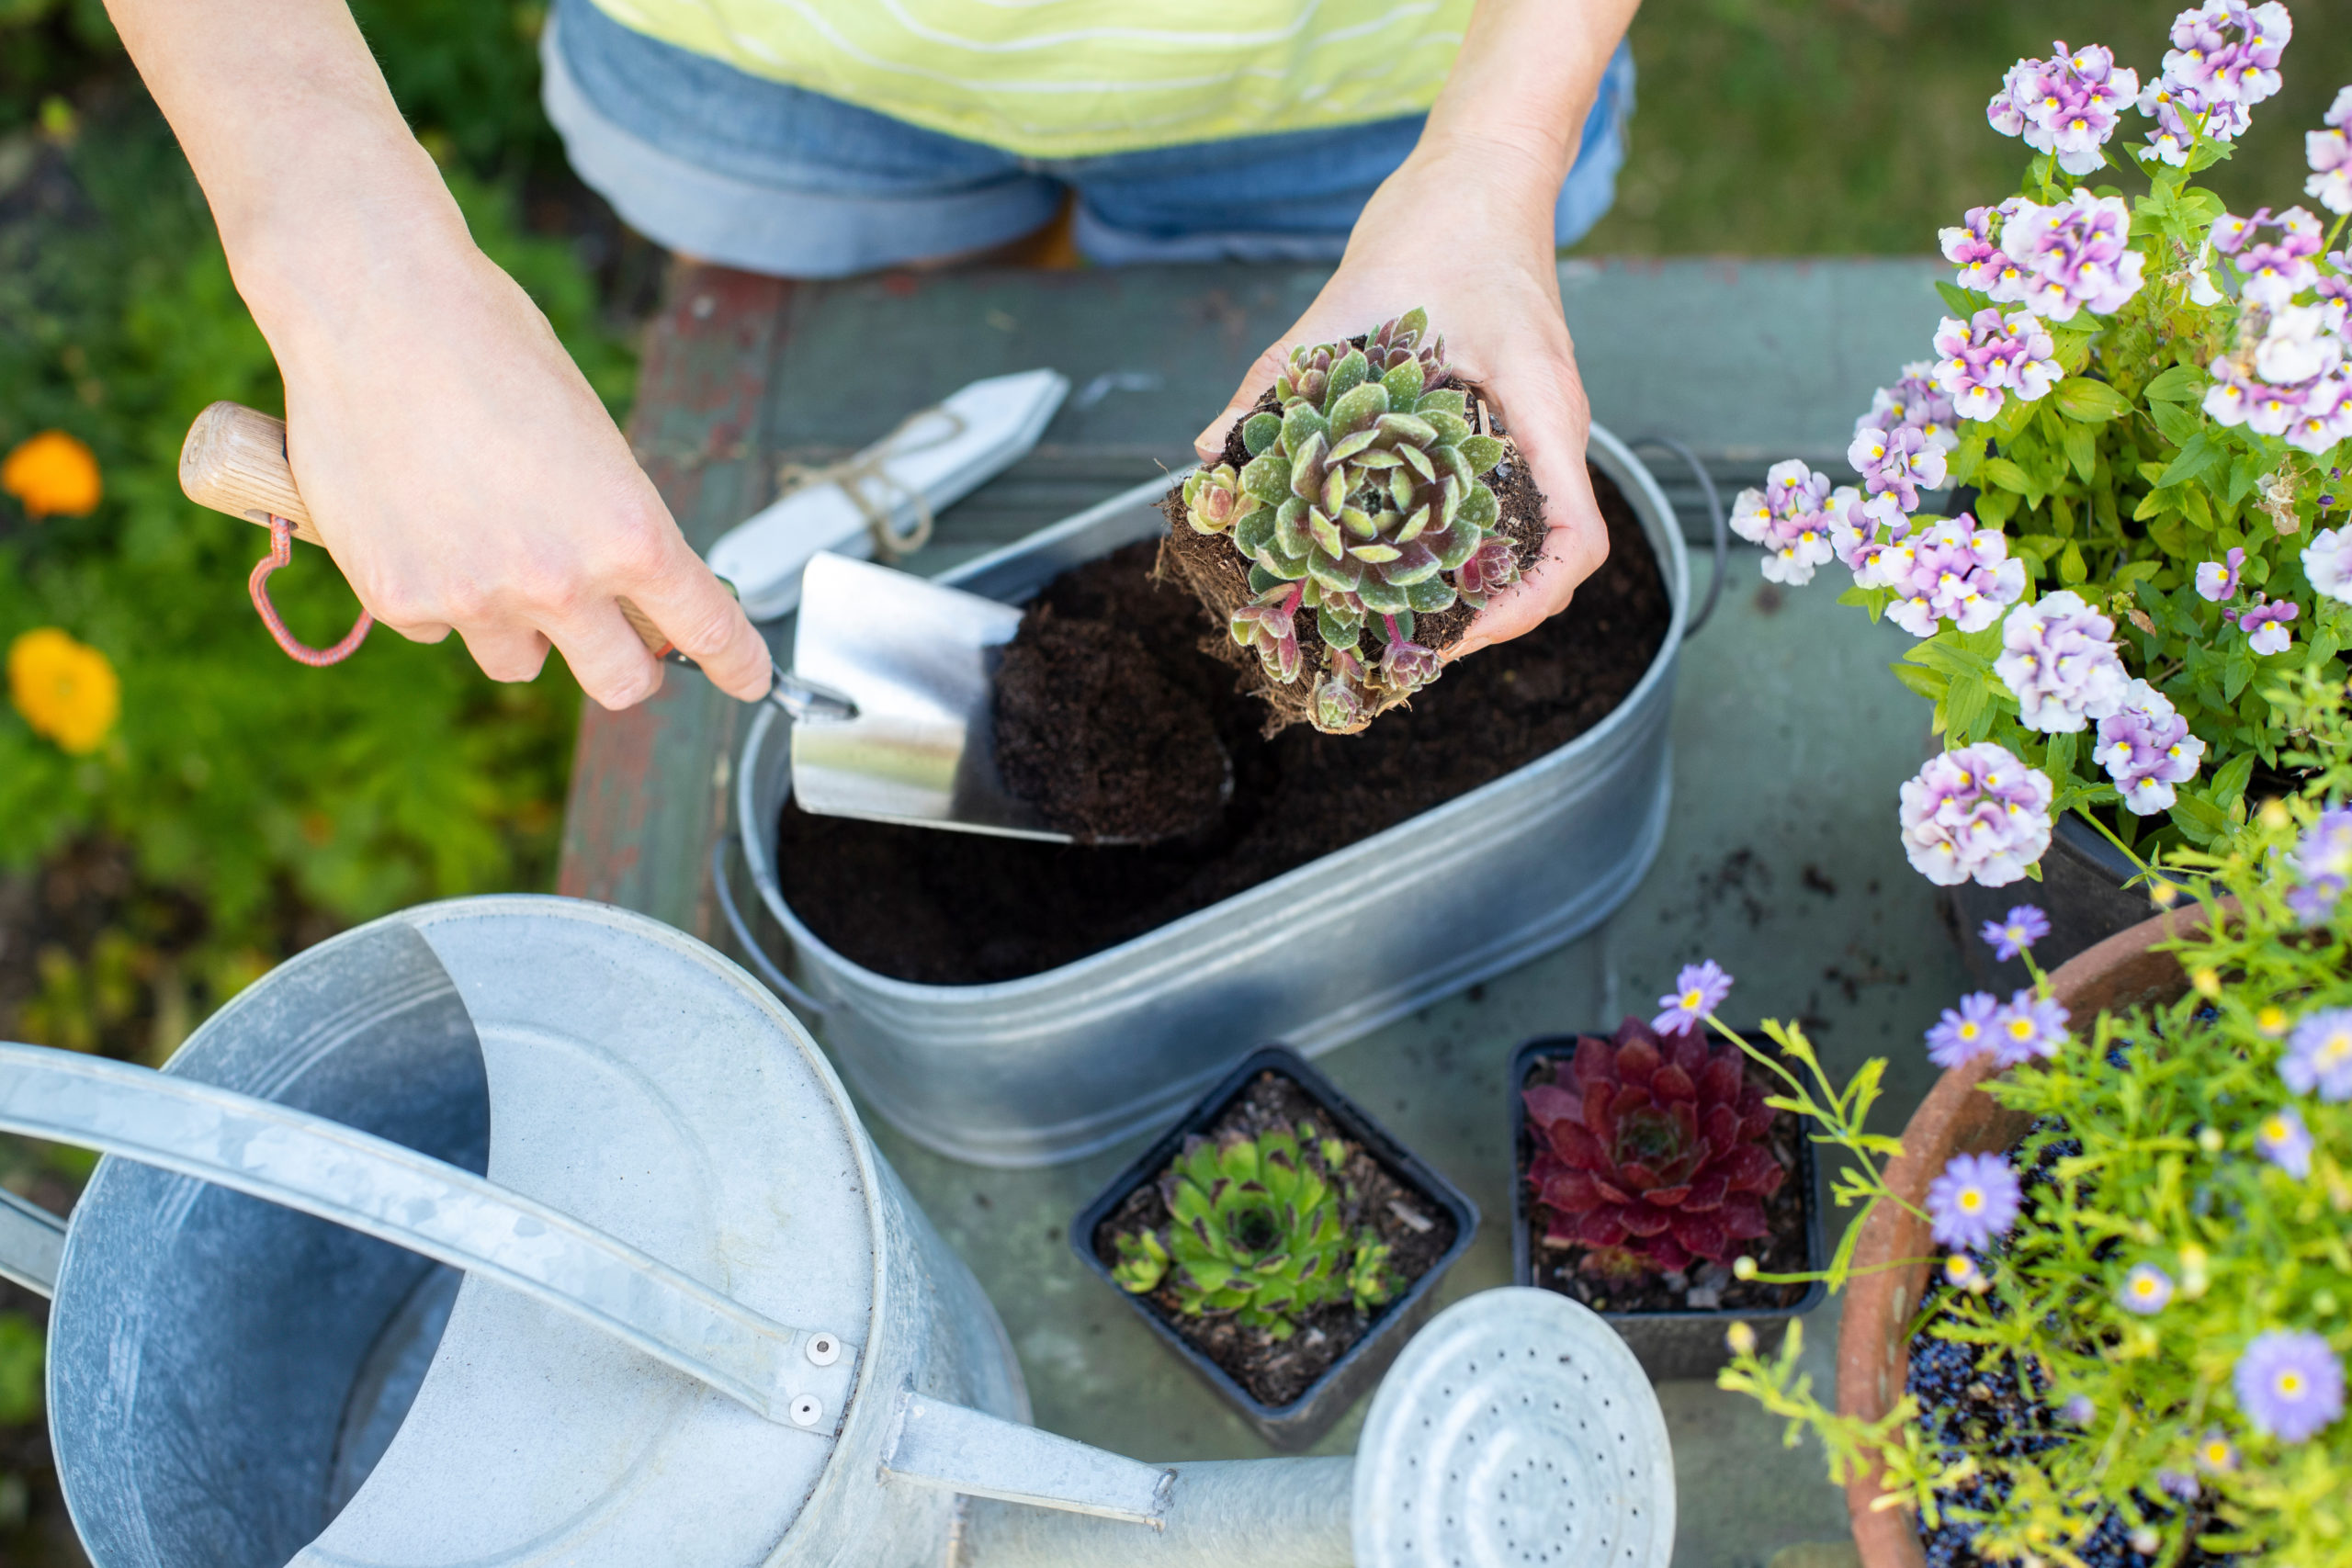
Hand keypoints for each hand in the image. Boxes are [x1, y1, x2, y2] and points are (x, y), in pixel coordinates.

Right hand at [264, 232, 770, 709]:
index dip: (736, 663)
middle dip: (628, 666)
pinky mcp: (399, 599)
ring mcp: (475, 599)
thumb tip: (632, 588)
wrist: (373, 309)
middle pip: (620, 683)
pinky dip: (436, 590)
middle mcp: (560, 582)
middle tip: (616, 641)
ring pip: (520, 662)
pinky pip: (438, 628)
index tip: (747, 679)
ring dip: (520, 625)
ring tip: (488, 542)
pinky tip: (418, 519)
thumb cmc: (492, 350)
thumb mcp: (593, 438)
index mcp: (629, 534)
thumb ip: (617, 525)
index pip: (706, 628)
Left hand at [1192, 137, 1608, 660]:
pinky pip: (1497, 501)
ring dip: (1470, 584)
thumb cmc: (1441, 221)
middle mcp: (1548, 431)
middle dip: (1486, 615)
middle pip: (1548, 561)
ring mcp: (1531, 429)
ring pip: (1524, 537)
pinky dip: (1452, 539)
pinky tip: (1386, 551)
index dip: (1526, 605)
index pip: (1574, 540)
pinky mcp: (1505, 419)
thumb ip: (1282, 375)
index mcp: (1542, 410)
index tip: (1461, 632)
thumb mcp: (1350, 300)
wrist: (1482, 168)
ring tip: (1393, 615)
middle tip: (1405, 645)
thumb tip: (1214, 448)